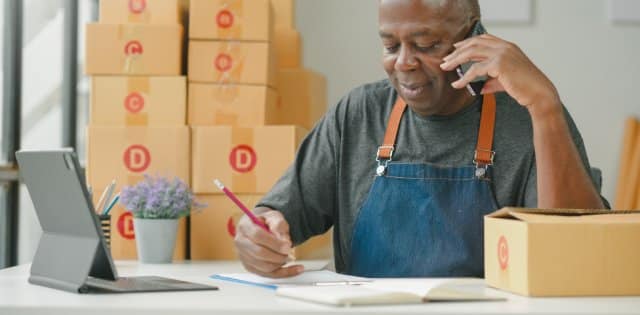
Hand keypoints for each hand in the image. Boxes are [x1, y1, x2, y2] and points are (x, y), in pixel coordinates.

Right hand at [234, 207, 302, 277]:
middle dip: (278, 255)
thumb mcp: (274, 216)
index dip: (274, 243)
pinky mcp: (249, 266)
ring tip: (291, 257)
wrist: (258, 227)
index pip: (257, 236)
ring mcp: (243, 256)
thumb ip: (279, 225)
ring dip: (280, 264)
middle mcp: (240, 242)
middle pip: (259, 253)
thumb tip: (284, 241)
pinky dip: (283, 273)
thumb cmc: (266, 222)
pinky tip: (295, 269)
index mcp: (245, 226)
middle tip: (291, 253)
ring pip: (263, 266)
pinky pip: (267, 274)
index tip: (288, 246)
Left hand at [440, 34, 560, 113]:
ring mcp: (502, 54)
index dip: (468, 42)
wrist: (538, 93)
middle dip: (457, 51)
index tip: (456, 48)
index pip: (484, 38)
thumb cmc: (525, 88)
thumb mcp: (504, 81)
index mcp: (508, 46)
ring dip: (456, 60)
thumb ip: (491, 81)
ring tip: (445, 68)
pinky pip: (475, 70)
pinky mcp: (499, 64)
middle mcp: (504, 47)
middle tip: (445, 60)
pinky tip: (457, 85)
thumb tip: (478, 88)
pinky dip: (464, 78)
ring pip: (471, 53)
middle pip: (474, 43)